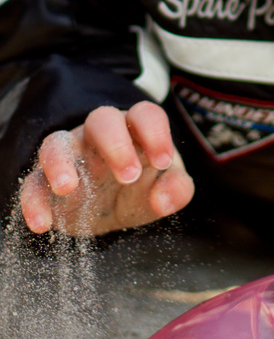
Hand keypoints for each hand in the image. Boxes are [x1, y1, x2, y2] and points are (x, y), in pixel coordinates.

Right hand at [20, 102, 194, 236]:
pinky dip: (33, 201)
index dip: (156, 133)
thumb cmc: (142, 187)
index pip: (144, 114)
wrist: (111, 209)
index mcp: (135, 130)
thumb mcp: (165, 188)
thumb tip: (163, 200)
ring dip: (59, 162)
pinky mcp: (46, 180)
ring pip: (57, 142)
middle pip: (101, 119)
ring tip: (67, 187)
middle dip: (115, 144)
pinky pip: (33, 182)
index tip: (163, 162)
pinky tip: (42, 223)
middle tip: (129, 177)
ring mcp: (70, 154)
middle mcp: (99, 135)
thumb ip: (176, 189)